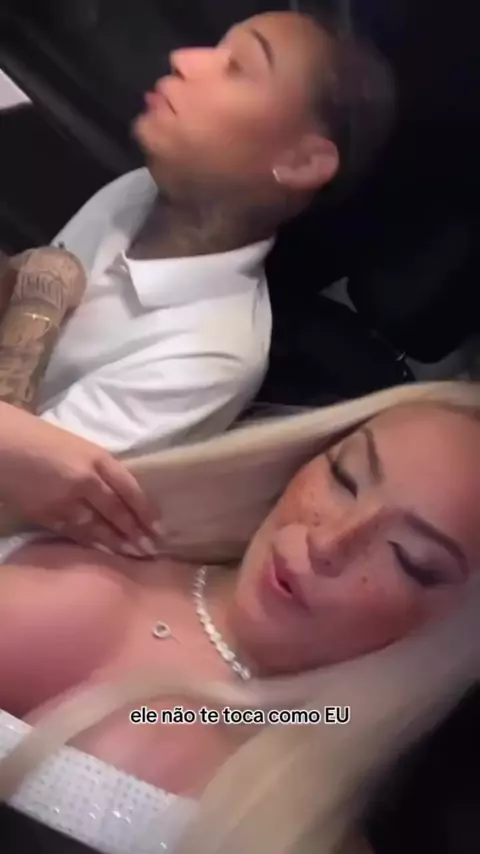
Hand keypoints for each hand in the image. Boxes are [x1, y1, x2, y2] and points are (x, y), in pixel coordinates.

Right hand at [0, 403, 159, 556]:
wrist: (1, 443)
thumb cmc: (37, 437)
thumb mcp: (77, 446)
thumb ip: (98, 468)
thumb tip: (118, 494)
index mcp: (97, 457)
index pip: (130, 489)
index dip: (146, 511)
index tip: (159, 528)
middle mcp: (86, 479)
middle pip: (117, 511)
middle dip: (135, 533)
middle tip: (151, 551)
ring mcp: (65, 499)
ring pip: (98, 527)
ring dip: (117, 544)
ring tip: (134, 557)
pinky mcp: (45, 514)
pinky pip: (74, 533)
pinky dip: (91, 544)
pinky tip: (104, 554)